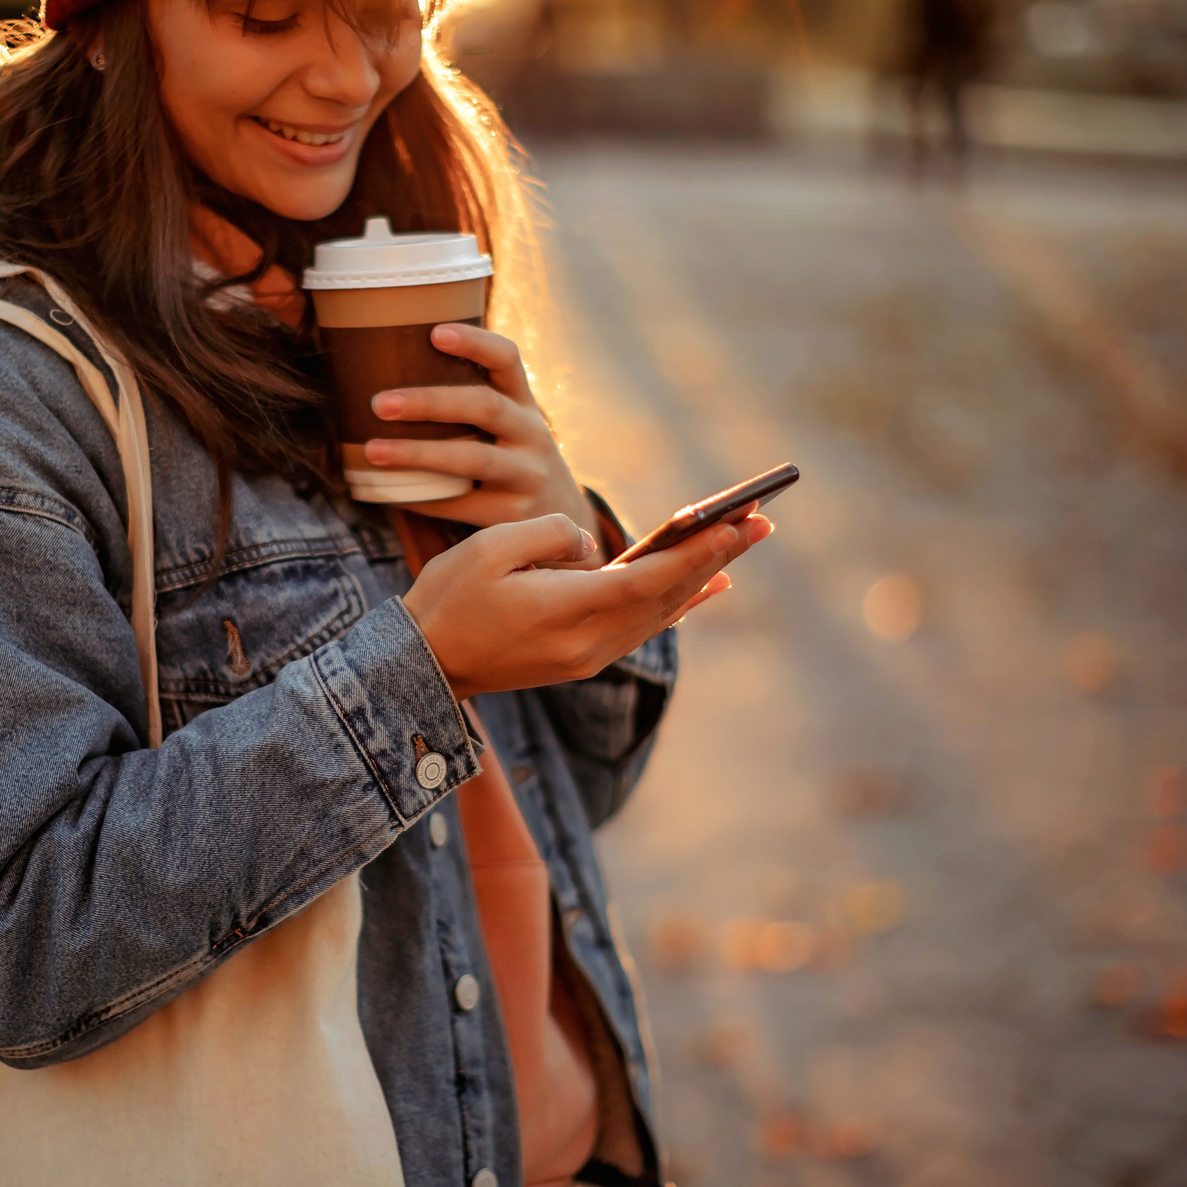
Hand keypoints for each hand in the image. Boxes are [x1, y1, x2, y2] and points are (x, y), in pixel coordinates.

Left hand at [364, 323, 600, 561]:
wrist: (559, 517)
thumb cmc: (511, 458)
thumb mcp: (509, 425)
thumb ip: (470, 403)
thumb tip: (388, 372)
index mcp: (524, 402)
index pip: (507, 359)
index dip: (475, 342)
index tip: (434, 332)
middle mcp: (532, 433)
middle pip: (485, 407)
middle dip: (430, 402)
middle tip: (379, 403)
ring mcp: (527, 475)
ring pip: (474, 459)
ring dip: (419, 454)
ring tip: (373, 451)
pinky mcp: (514, 514)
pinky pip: (462, 504)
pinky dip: (423, 497)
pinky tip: (390, 492)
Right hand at [404, 511, 772, 699]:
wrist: (423, 666)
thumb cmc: (449, 599)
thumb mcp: (491, 548)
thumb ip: (552, 536)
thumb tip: (591, 549)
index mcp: (570, 612)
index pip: (651, 578)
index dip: (699, 550)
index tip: (740, 524)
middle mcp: (591, 643)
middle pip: (669, 595)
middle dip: (717, 554)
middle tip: (763, 520)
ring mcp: (588, 657)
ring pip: (661, 612)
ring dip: (704, 574)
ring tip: (743, 542)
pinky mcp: (581, 659)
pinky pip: (644, 626)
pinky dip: (678, 601)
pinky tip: (707, 583)